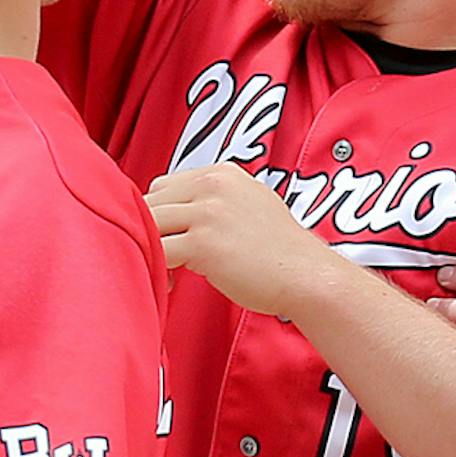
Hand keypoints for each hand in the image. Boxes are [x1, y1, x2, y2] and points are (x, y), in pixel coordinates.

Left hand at [146, 163, 340, 315]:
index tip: (170, 239)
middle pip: (151, 203)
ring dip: (149, 249)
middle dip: (150, 232)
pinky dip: (157, 269)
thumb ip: (215, 200)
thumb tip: (179, 210)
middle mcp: (212, 185)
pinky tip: (172, 283)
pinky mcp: (203, 243)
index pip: (164, 186)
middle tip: (163, 260)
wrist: (306, 275)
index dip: (161, 215)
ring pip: (149, 225)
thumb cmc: (278, 250)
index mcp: (221, 173)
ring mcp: (207, 212)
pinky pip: (158, 251)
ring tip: (166, 272)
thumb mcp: (249, 203)